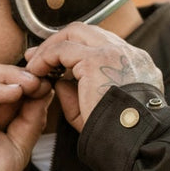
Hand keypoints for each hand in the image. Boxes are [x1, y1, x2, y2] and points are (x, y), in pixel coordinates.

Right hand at [0, 65, 53, 170]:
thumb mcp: (19, 144)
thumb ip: (30, 118)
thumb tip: (45, 91)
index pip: (3, 85)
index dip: (26, 82)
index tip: (50, 84)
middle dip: (18, 75)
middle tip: (41, 80)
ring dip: (8, 77)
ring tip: (31, 84)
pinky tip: (14, 92)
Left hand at [24, 23, 163, 131]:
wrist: (133, 138)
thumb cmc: (119, 134)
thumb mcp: (96, 114)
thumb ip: (77, 96)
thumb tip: (58, 82)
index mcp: (135, 66)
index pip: (102, 46)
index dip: (76, 51)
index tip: (56, 64)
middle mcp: (128, 53)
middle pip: (88, 32)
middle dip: (59, 41)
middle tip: (37, 57)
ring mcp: (114, 52)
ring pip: (75, 33)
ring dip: (51, 47)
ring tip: (33, 64)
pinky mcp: (97, 58)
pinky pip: (63, 48)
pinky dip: (46, 56)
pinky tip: (35, 69)